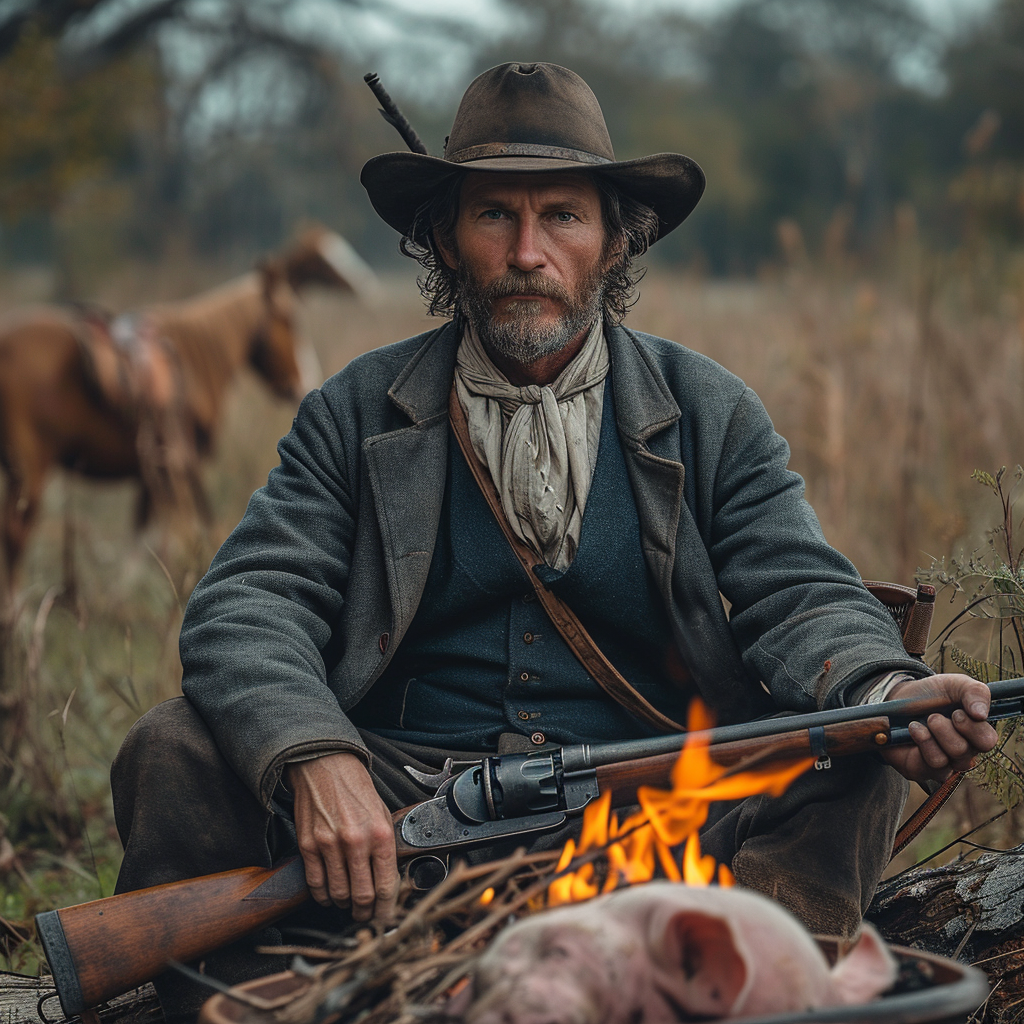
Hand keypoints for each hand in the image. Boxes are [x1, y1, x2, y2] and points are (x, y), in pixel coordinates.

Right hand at [284, 751, 399, 922]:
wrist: (326, 767)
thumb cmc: (356, 790)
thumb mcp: (383, 814)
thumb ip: (385, 848)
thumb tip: (388, 882)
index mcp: (380, 834)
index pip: (387, 885)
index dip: (386, 910)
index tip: (384, 919)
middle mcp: (356, 841)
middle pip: (362, 896)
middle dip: (365, 913)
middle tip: (365, 916)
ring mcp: (330, 844)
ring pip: (339, 894)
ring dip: (344, 905)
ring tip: (348, 903)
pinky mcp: (308, 845)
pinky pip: (316, 885)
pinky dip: (323, 896)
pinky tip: (329, 895)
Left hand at [879, 673, 997, 782]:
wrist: (896, 699)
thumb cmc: (931, 694)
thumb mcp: (955, 684)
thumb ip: (975, 692)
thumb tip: (982, 715)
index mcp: (975, 733)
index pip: (987, 742)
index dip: (973, 727)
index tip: (957, 712)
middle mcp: (963, 753)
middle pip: (966, 752)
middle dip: (947, 729)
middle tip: (934, 716)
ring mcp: (943, 763)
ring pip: (947, 759)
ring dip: (932, 734)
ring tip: (922, 721)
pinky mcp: (923, 769)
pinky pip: (931, 764)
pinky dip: (922, 741)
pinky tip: (913, 729)